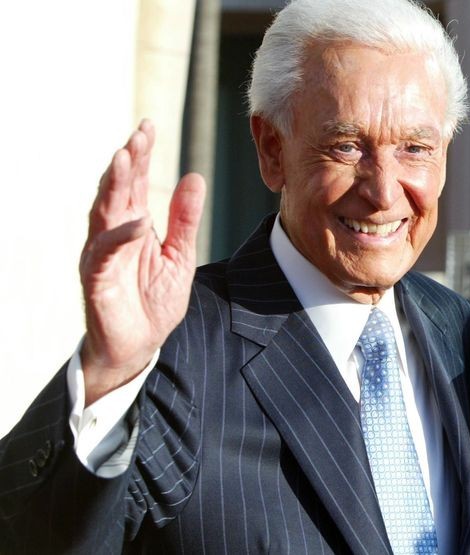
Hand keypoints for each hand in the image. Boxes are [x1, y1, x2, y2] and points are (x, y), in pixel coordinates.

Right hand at [79, 120, 205, 405]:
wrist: (139, 347)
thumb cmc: (153, 302)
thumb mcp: (179, 255)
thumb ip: (184, 219)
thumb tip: (193, 177)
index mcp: (132, 224)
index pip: (134, 182)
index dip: (140, 155)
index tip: (149, 126)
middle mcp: (112, 233)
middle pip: (116, 189)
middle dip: (127, 160)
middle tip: (138, 133)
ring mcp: (102, 254)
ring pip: (103, 212)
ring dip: (114, 185)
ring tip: (125, 157)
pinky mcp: (97, 279)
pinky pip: (105, 253)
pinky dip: (120, 236)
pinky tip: (137, 221)